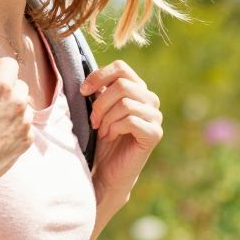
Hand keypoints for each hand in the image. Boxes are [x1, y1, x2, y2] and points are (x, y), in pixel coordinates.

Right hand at [0, 57, 32, 194]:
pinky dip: (16, 127)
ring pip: (25, 106)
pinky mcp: (26, 141)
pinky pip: (26, 127)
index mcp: (1, 87)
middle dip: (7, 88)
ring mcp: (25, 123)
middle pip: (20, 84)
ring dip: (14, 108)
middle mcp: (18, 103)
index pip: (9, 63)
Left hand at [81, 60, 163, 206]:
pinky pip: (131, 120)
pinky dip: (114, 128)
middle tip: (92, 120)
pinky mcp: (155, 133)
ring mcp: (155, 116)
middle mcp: (150, 99)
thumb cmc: (102, 139)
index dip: (99, 76)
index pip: (121, 68)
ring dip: (106, 118)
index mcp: (137, 89)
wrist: (108, 170)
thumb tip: (88, 73)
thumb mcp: (98, 110)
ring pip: (125, 103)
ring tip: (101, 130)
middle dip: (100, 103)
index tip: (83, 92)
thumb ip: (99, 90)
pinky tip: (111, 136)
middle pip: (122, 85)